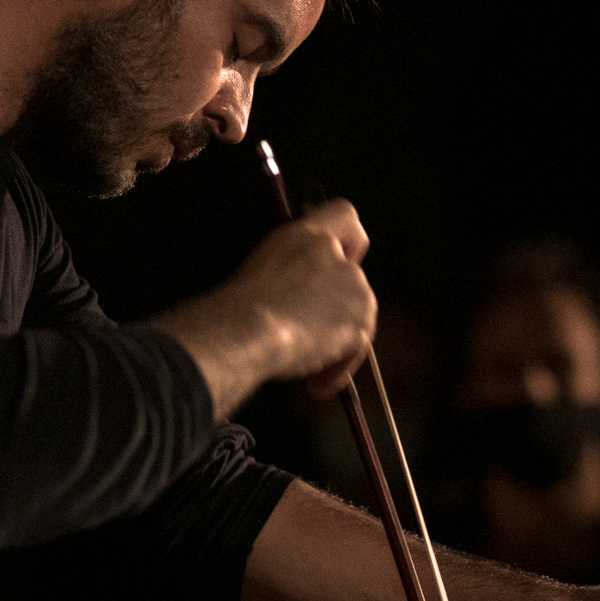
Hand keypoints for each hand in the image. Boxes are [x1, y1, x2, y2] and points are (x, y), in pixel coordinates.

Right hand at [152, 200, 376, 417]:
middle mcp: (337, 257)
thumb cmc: (239, 306)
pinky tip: (315, 384)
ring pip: (358, 315)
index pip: (345, 215)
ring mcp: (354, 289)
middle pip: (355, 279)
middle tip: (308, 334)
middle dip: (335, 309)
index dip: (347, 242)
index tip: (334, 264)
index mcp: (309, 235)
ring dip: (337, 342)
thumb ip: (291, 266)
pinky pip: (357, 347)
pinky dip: (339, 367)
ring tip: (307, 366)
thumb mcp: (261, 267)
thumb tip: (298, 288)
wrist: (248, 330)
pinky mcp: (360, 323)